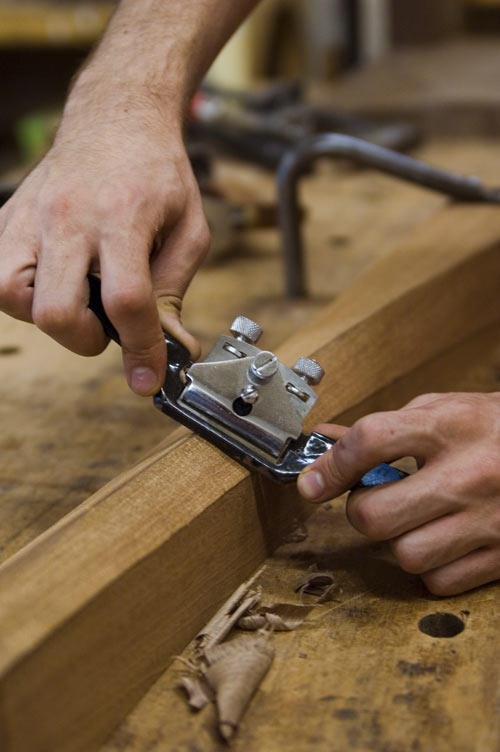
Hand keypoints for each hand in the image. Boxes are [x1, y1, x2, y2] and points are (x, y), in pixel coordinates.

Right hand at [0, 78, 208, 395]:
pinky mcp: (9, 217)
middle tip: (106, 329)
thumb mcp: (188, 230)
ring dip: (47, 318)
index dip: (140, 349)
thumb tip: (169, 345)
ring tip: (76, 302)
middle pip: (57, 309)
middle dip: (85, 340)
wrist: (117, 117)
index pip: (126, 300)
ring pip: (10, 294)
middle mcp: (69, 216)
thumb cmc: (157, 173)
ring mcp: (31, 215)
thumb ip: (175, 289)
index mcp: (123, 216)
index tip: (148, 376)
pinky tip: (56, 283)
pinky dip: (24, 294)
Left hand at [297, 393, 499, 594]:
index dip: (330, 465)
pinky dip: (430, 567)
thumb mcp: (443, 410)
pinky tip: (442, 541)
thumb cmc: (497, 428)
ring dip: (397, 541)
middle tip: (373, 500)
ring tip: (415, 520)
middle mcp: (468, 473)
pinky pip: (438, 581)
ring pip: (405, 554)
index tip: (312, 481)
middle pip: (375, 514)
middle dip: (360, 511)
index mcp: (449, 426)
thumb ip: (385, 428)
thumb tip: (326, 439)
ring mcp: (488, 520)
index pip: (371, 441)